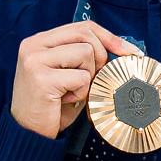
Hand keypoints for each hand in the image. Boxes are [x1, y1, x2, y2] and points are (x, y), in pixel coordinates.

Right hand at [8, 22, 132, 137]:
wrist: (30, 133)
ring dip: (87, 77)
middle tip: (94, 78)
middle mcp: (34, 46)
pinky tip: (65, 100)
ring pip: (85, 53)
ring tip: (71, 91)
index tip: (129, 51)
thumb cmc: (52, 105)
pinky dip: (81, 92)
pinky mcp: (41, 78)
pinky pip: (81, 77)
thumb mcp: (67, 72)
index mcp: (39, 41)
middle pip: (85, 35)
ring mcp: (35, 60)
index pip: (82, 26)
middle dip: (100, 57)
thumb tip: (121, 49)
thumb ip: (82, 55)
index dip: (109, 37)